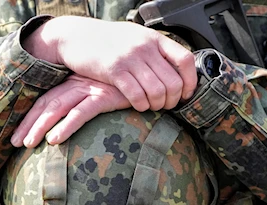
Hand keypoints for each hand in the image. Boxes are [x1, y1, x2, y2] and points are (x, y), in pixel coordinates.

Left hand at [11, 74, 130, 147]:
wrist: (153, 77)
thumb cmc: (128, 90)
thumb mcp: (104, 95)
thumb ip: (89, 105)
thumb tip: (73, 126)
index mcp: (75, 82)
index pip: (46, 100)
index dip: (30, 118)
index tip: (18, 137)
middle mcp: (78, 83)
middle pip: (46, 104)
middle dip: (28, 124)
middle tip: (14, 144)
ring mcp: (90, 88)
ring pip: (57, 107)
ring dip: (41, 126)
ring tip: (29, 145)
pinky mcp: (104, 96)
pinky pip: (81, 113)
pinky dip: (66, 126)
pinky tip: (55, 139)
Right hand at [23, 16, 196, 111]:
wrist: (75, 36)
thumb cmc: (107, 41)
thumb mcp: (135, 37)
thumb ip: (155, 51)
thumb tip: (176, 70)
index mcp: (154, 39)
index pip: (185, 60)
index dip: (190, 81)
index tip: (186, 93)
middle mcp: (145, 47)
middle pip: (173, 82)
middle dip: (173, 100)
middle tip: (166, 106)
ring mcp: (130, 58)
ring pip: (157, 91)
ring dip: (157, 105)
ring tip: (151, 107)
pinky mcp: (114, 70)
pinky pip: (137, 95)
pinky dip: (141, 106)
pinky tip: (138, 106)